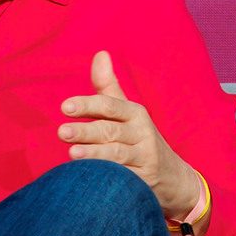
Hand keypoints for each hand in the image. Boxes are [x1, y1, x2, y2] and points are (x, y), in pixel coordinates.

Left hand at [58, 52, 205, 233]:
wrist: (173, 177)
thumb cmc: (139, 137)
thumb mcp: (127, 111)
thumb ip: (108, 86)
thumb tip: (100, 53)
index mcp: (135, 113)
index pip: (110, 106)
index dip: (88, 105)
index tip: (65, 107)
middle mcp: (141, 134)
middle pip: (110, 131)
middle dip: (86, 131)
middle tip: (63, 132)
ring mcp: (144, 159)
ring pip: (117, 155)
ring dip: (95, 154)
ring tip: (72, 154)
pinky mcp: (144, 182)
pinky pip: (124, 178)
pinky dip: (108, 177)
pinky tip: (90, 178)